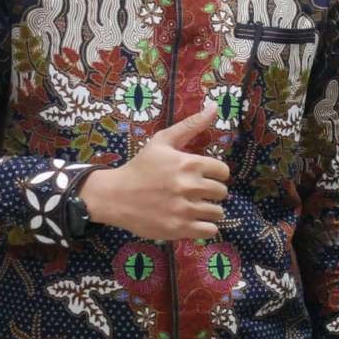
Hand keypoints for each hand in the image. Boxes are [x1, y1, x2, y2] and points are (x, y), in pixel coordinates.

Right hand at [80, 106, 229, 241]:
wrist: (114, 196)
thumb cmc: (140, 167)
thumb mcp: (163, 141)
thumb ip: (191, 125)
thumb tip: (215, 107)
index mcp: (189, 163)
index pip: (223, 172)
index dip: (215, 174)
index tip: (204, 176)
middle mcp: (189, 186)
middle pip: (222, 193)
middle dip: (212, 193)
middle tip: (197, 193)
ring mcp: (184, 209)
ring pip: (217, 213)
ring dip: (209, 211)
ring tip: (195, 207)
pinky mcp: (178, 228)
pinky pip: (209, 231)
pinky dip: (205, 227)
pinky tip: (194, 221)